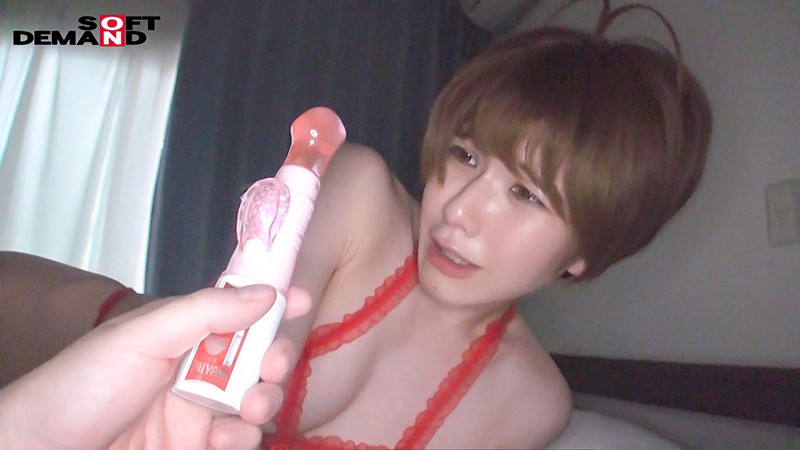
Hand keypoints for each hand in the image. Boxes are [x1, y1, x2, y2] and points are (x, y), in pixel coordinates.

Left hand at [0, 284, 309, 449]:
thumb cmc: (82, 384)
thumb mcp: (142, 336)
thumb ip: (205, 311)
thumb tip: (264, 291)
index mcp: (181, 333)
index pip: (235, 310)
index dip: (270, 303)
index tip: (301, 299)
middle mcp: (195, 370)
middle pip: (257, 358)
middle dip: (276, 358)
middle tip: (274, 365)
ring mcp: (197, 413)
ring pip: (255, 400)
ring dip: (265, 400)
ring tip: (250, 407)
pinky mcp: (196, 448)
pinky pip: (239, 440)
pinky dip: (243, 438)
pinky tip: (227, 437)